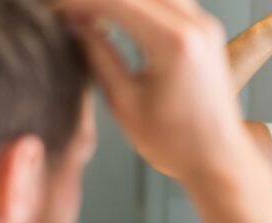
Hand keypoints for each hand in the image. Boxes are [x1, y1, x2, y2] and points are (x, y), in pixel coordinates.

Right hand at [56, 0, 246, 182]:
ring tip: (90, 15)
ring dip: (120, 0)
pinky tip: (119, 16)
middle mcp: (196, 26)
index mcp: (174, 44)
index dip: (79, 2)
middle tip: (69, 12)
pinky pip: (170, 1)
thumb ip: (98, 56)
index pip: (117, 0)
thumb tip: (75, 26)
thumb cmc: (175, 143)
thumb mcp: (125, 103)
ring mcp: (206, 26)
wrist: (218, 158)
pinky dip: (141, 3)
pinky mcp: (208, 33)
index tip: (54, 9)